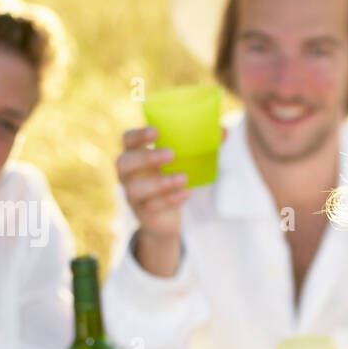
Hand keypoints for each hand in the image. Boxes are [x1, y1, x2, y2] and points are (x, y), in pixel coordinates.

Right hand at [116, 126, 189, 275]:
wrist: (169, 218)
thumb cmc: (174, 178)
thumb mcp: (186, 162)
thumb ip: (201, 145)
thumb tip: (223, 131)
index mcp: (136, 154)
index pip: (127, 139)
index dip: (138, 135)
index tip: (156, 132)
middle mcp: (128, 173)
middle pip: (124, 162)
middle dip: (146, 157)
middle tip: (171, 154)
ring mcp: (132, 194)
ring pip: (136, 188)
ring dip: (160, 182)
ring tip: (183, 178)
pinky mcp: (142, 213)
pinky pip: (150, 207)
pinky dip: (168, 200)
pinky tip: (185, 194)